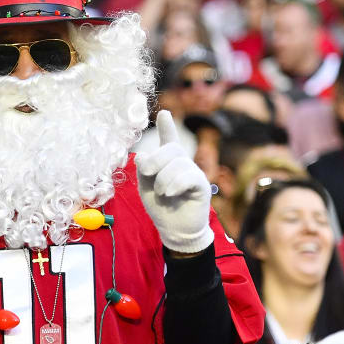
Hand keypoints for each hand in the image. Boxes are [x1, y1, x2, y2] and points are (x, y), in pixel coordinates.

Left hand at [135, 110, 212, 253]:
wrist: (175, 230)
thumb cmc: (161, 208)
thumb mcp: (145, 188)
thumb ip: (144, 171)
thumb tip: (142, 155)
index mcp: (168, 163)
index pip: (169, 140)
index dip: (167, 127)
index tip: (164, 113)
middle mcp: (182, 164)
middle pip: (172, 149)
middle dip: (155, 160)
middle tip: (146, 172)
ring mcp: (193, 173)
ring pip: (178, 163)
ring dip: (163, 178)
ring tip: (162, 193)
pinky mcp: (201, 185)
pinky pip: (189, 176)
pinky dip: (175, 184)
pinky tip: (170, 193)